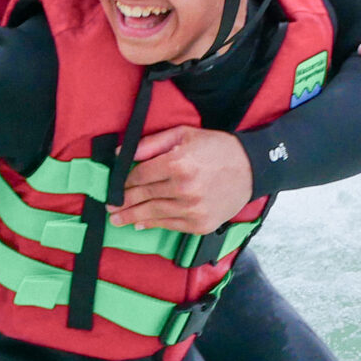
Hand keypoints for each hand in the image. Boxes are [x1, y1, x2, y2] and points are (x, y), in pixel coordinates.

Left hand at [110, 126, 252, 233]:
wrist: (252, 168)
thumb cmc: (216, 148)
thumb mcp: (183, 134)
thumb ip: (150, 144)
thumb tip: (121, 154)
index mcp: (178, 164)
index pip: (139, 176)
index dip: (123, 182)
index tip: (113, 186)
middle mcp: (184, 189)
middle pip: (143, 197)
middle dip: (122, 202)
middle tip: (109, 206)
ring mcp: (193, 209)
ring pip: (153, 214)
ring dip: (132, 217)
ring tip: (117, 219)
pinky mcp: (201, 224)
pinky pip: (170, 225)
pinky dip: (153, 225)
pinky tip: (140, 224)